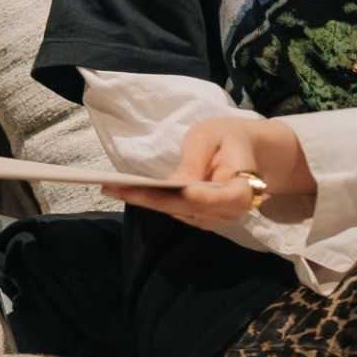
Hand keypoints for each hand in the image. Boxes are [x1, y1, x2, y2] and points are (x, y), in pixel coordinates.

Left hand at [107, 115, 316, 232]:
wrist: (243, 152)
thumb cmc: (226, 138)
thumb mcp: (211, 136)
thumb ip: (195, 160)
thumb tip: (176, 185)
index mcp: (244, 185)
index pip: (228, 198)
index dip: (204, 198)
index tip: (182, 191)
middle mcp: (231, 210)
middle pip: (192, 209)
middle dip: (153, 199)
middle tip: (117, 188)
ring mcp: (216, 219)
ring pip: (179, 214)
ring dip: (146, 202)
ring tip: (112, 188)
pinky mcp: (200, 220)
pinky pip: (175, 212)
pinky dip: (151, 203)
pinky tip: (125, 192)